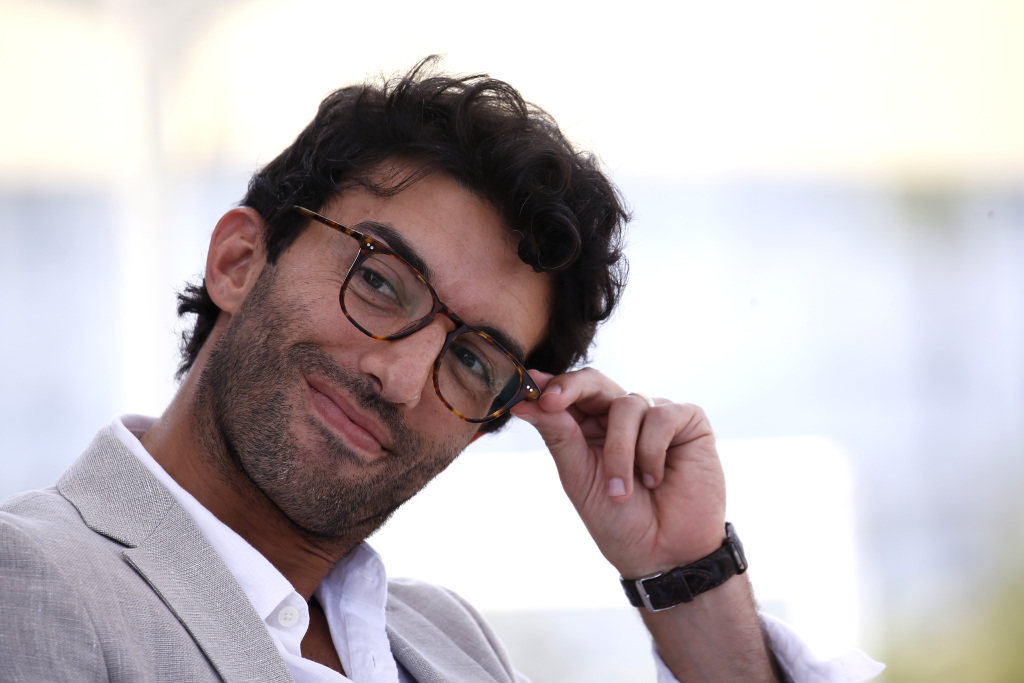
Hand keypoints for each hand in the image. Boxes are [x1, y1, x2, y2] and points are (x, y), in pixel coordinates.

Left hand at [510, 367, 726, 577]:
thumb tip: (524, 401)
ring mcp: (655, 416)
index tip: (531, 388)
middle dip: (572, 389)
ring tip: (623, 491)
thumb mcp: (579, 476)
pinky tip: (656, 479)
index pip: (570, 394)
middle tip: (551, 401)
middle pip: (596, 382)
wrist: (664, 555)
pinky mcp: (688, 421)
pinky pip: (661, 416)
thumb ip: (558, 434)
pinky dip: (652, 450)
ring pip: (627, 405)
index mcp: (590, 429)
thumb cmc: (619, 520)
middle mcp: (621, 417)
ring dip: (620, 452)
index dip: (551, 386)